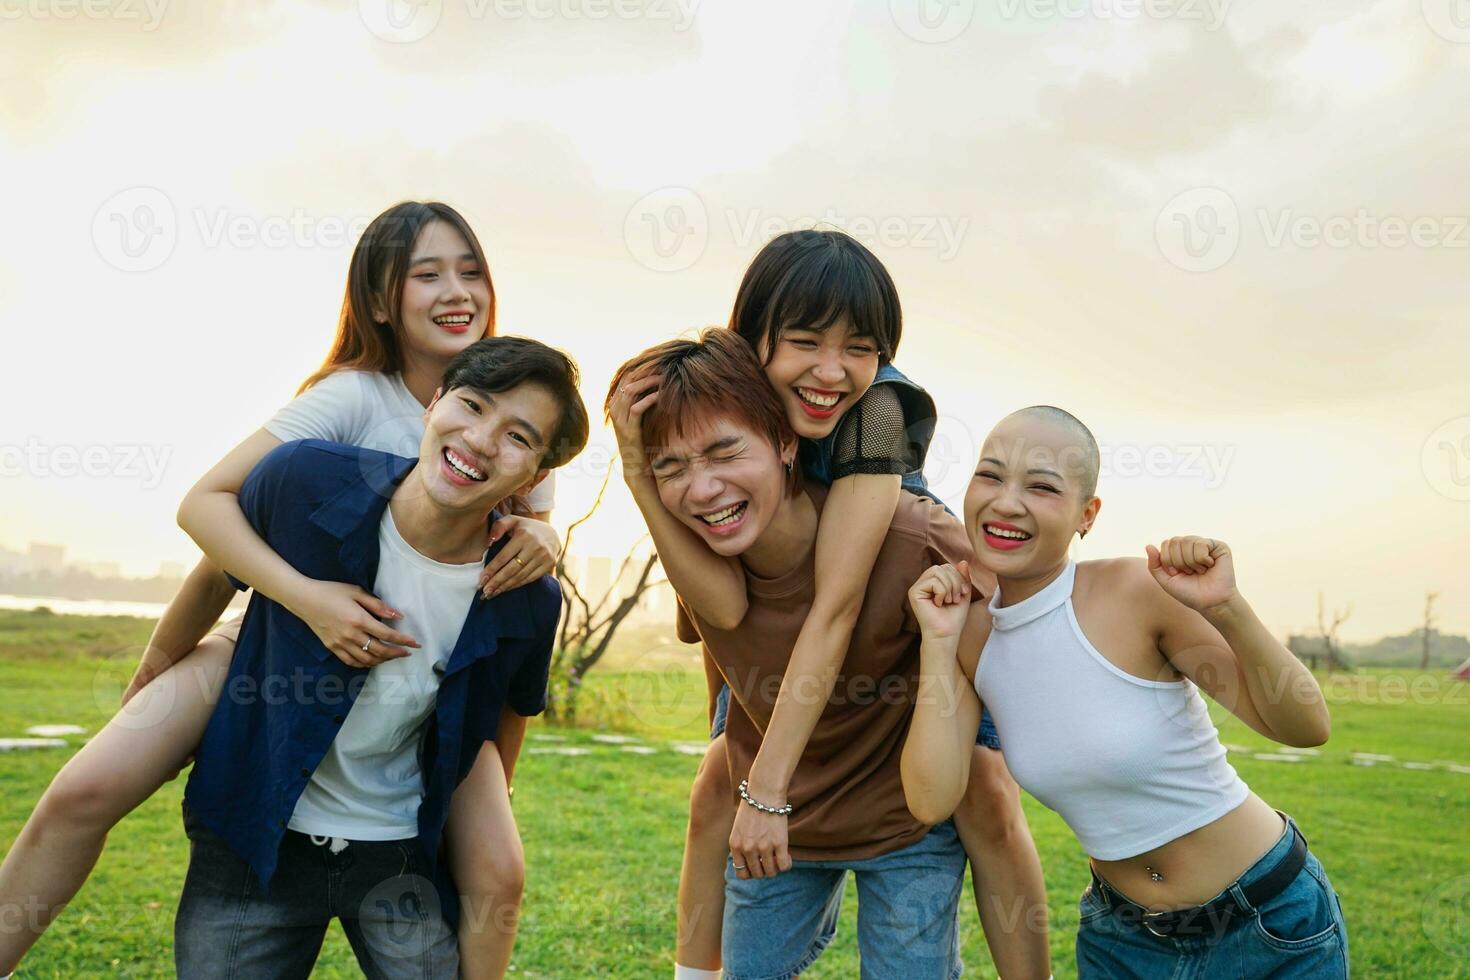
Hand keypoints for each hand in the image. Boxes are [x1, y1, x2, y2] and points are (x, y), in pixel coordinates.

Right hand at [291, 580, 418, 667]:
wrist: (304, 599)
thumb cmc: (331, 591)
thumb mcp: (356, 592)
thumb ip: (378, 605)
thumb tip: (397, 615)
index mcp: (359, 619)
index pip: (387, 634)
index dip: (403, 640)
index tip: (415, 643)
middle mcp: (350, 635)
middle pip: (379, 650)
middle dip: (396, 653)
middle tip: (407, 652)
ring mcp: (340, 643)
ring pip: (367, 659)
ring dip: (383, 660)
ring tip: (392, 656)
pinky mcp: (332, 647)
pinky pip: (351, 661)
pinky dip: (365, 664)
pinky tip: (373, 660)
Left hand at [479, 516, 559, 597]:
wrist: (552, 533)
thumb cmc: (526, 528)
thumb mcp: (512, 520)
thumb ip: (499, 526)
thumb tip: (489, 541)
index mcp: (523, 535)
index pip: (504, 556)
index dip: (492, 569)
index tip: (481, 580)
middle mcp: (535, 546)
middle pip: (512, 569)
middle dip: (497, 581)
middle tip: (485, 591)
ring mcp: (544, 556)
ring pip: (521, 576)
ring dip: (505, 586)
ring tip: (492, 593)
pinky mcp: (550, 564)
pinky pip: (530, 578)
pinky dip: (517, 585)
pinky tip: (506, 588)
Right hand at [607, 368, 660, 485]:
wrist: (635, 466)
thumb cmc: (642, 439)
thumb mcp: (640, 417)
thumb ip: (642, 400)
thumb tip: (657, 382)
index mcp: (616, 403)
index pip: (626, 377)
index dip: (641, 368)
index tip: (657, 362)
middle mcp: (614, 409)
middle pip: (628, 381)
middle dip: (645, 371)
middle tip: (662, 367)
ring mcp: (619, 420)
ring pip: (631, 392)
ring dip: (648, 383)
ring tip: (663, 378)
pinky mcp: (628, 430)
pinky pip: (636, 409)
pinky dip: (649, 400)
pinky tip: (660, 396)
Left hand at [730, 793, 792, 880]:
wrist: (764, 792)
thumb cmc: (752, 807)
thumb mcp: (739, 828)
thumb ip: (742, 845)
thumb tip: (752, 862)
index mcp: (735, 845)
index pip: (742, 873)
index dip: (751, 872)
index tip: (757, 865)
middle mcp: (748, 849)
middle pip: (757, 874)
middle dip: (764, 870)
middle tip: (769, 860)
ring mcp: (763, 847)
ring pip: (771, 872)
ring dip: (775, 868)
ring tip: (778, 857)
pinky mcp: (779, 843)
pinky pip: (784, 866)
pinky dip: (786, 864)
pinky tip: (786, 856)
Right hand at [907, 561, 972, 638]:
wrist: (946, 634)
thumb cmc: (954, 617)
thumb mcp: (963, 593)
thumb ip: (963, 577)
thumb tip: (963, 561)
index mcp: (933, 582)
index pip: (947, 567)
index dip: (959, 577)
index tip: (964, 593)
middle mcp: (923, 583)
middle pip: (942, 567)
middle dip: (955, 581)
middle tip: (956, 599)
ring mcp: (917, 587)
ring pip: (937, 571)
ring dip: (949, 587)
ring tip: (949, 601)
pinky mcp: (914, 592)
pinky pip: (933, 581)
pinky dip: (942, 592)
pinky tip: (938, 604)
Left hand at [1146, 536, 1238, 612]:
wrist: (1211, 603)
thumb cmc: (1189, 593)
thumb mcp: (1166, 581)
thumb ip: (1154, 565)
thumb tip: (1148, 545)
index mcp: (1178, 551)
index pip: (1165, 543)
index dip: (1168, 561)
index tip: (1177, 573)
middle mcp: (1191, 545)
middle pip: (1174, 541)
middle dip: (1179, 561)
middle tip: (1190, 573)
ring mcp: (1205, 545)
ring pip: (1187, 541)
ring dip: (1191, 562)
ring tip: (1201, 571)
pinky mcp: (1219, 546)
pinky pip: (1202, 544)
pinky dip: (1202, 559)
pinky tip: (1210, 566)